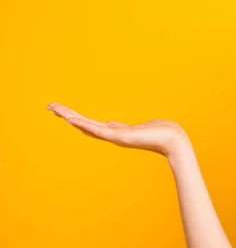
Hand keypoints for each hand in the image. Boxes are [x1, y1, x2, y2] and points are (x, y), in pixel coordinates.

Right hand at [47, 103, 190, 157]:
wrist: (173, 141)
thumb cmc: (161, 133)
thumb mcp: (137, 127)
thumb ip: (122, 127)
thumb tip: (111, 124)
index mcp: (116, 132)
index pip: (91, 124)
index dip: (76, 119)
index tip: (63, 112)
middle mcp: (113, 135)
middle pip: (84, 124)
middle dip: (67, 115)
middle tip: (50, 107)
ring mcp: (115, 137)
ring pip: (87, 126)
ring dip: (70, 117)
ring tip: (55, 109)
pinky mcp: (120, 138)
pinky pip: (98, 131)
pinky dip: (84, 125)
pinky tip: (72, 119)